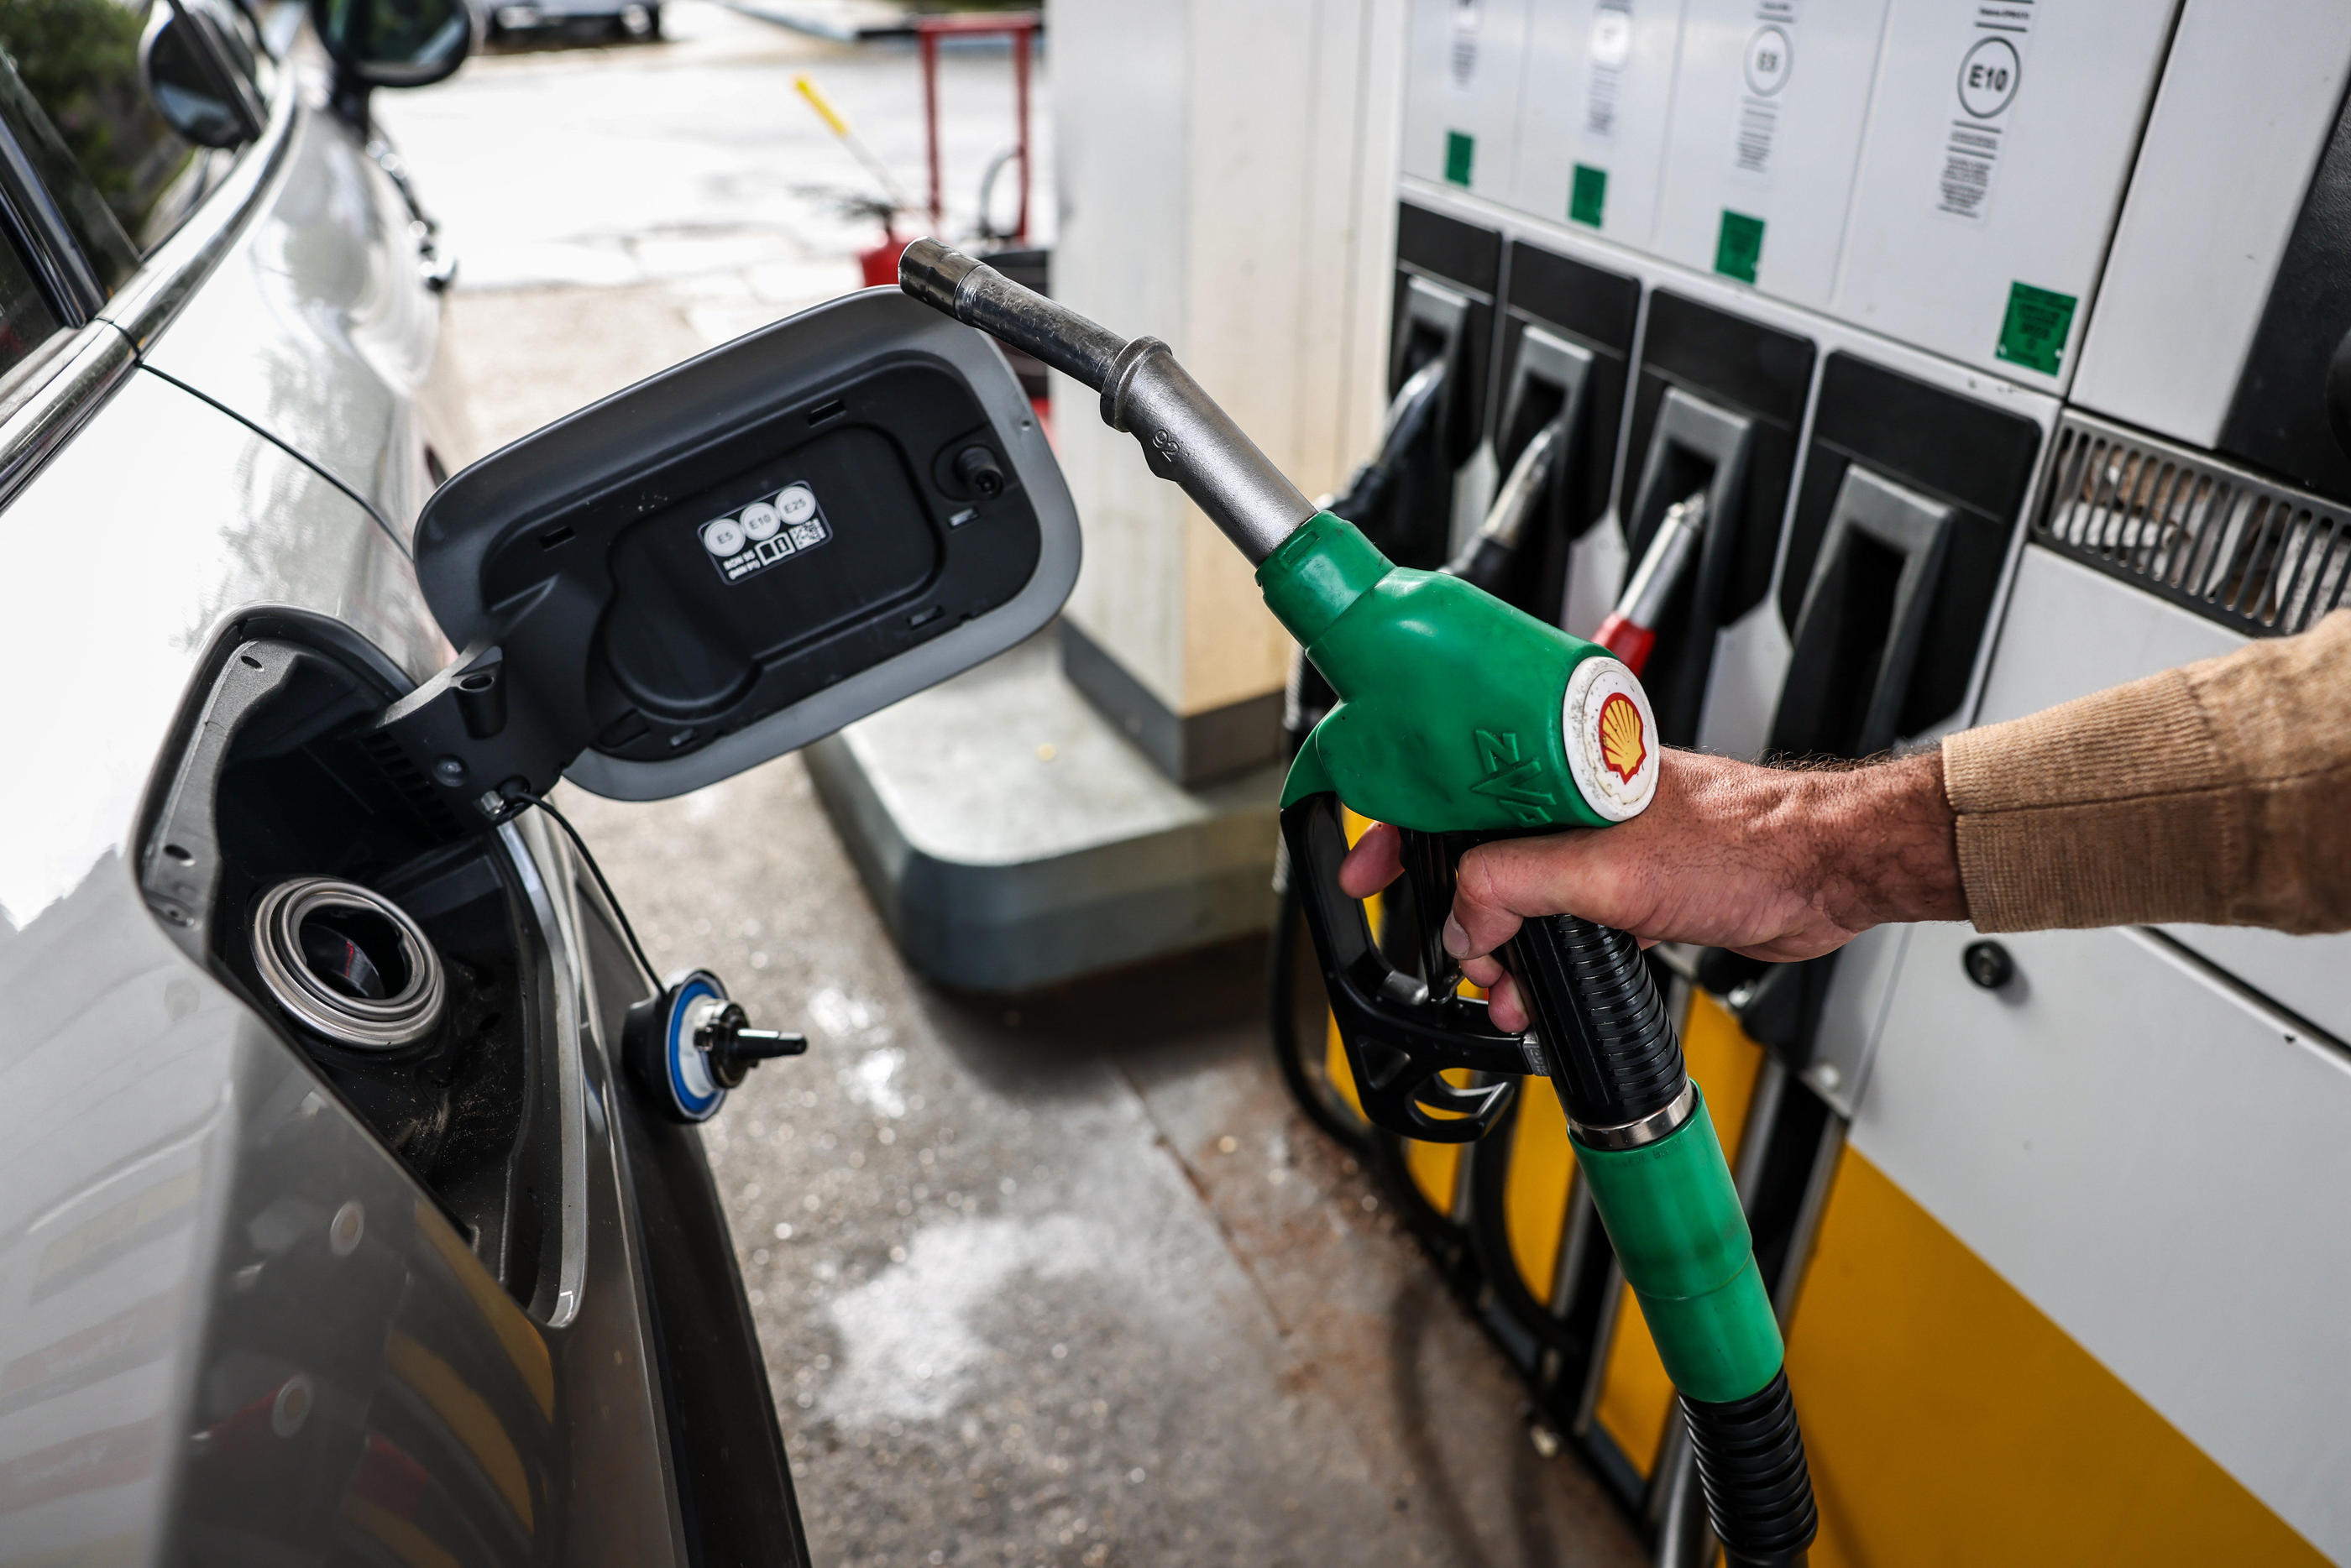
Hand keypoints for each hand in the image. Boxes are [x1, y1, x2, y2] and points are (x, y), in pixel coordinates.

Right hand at [1336, 748, 1962, 1031]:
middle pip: (1479, 855)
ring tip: (1508, 996)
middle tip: (1460, 963)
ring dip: (1505, 954)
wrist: (1825, 875)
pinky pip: (1564, 924)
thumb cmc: (1747, 842)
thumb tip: (1464, 919)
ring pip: (1522, 899)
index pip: (1448, 788)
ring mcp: (1603, 844)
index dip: (1397, 830)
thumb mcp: (1604, 869)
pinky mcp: (1632, 887)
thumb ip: (1515, 887)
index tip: (1362, 872)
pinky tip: (1545, 994)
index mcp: (1556, 768)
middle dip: (1458, 918)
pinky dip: (1547, 961)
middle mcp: (1573, 799)